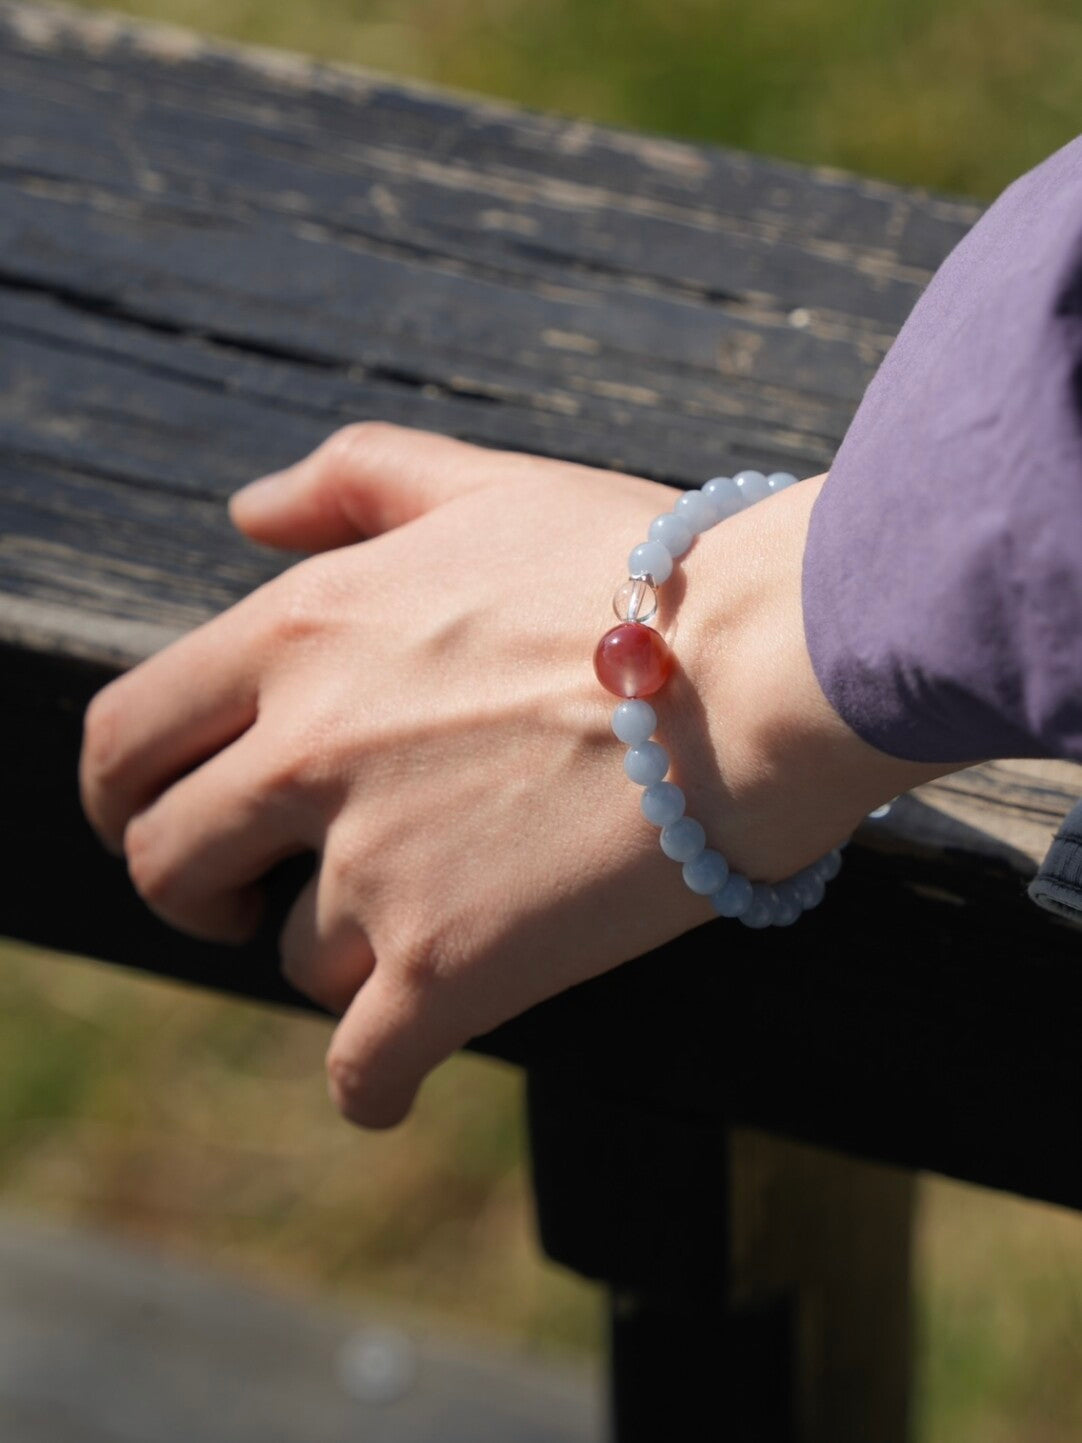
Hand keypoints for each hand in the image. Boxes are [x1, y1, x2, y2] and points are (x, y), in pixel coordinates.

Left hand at [79, 424, 952, 1126]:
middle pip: (169, 861)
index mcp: (300, 634)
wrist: (767, 667)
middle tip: (251, 892)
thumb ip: (353, 480)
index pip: (129, 735)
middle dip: (199, 887)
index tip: (157, 814)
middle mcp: (308, 752)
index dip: (124, 790)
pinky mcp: (453, 968)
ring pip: (290, 961)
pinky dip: (372, 1084)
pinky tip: (393, 1075)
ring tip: (407, 932)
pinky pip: (361, 1070)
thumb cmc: (643, 569)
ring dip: (332, 958)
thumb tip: (245, 516)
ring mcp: (377, 869)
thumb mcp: (487, 485)